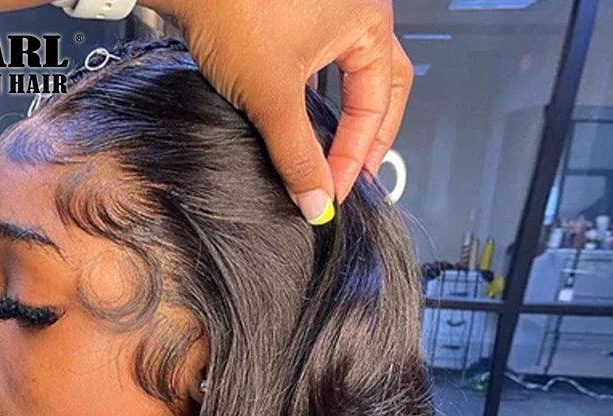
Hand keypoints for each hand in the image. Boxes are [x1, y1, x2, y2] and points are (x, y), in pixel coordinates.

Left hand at [145, 0, 411, 223]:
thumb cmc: (234, 8)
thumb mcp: (272, 97)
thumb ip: (297, 155)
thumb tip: (315, 200)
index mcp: (368, 21)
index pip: (376, 105)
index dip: (356, 156)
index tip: (333, 192)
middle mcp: (353, 10)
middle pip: (377, 86)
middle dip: (364, 135)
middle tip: (349, 176)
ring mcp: (323, 10)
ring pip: (344, 76)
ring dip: (335, 118)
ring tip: (320, 158)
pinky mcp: (290, 16)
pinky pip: (314, 65)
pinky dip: (308, 99)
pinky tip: (290, 125)